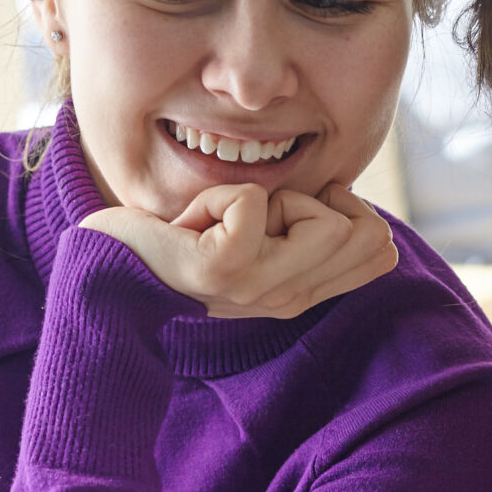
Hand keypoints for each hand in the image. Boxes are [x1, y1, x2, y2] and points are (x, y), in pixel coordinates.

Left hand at [80, 182, 396, 319]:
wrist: (110, 264)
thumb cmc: (180, 236)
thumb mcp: (259, 232)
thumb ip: (308, 223)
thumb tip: (345, 192)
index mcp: (302, 292)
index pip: (382, 252)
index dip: (351, 211)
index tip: (294, 210)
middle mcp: (287, 299)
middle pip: (367, 235)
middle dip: (316, 200)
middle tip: (256, 216)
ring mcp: (257, 289)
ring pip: (327, 222)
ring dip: (272, 196)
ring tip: (226, 220)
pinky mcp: (223, 270)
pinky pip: (257, 201)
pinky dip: (224, 192)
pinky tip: (195, 221)